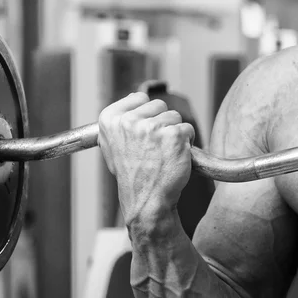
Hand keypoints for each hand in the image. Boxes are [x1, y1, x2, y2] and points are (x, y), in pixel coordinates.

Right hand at [98, 93, 194, 224]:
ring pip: (174, 117)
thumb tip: (133, 96)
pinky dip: (186, 144)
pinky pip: (187, 129)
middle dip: (161, 124)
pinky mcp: (174, 135)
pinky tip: (174, 158)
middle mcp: (129, 121)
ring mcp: (152, 128)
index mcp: (110, 120)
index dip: (146, 115)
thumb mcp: (112, 146)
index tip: (143, 135)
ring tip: (164, 154)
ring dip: (174, 134)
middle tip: (155, 148)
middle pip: (159, 105)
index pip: (138, 97)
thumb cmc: (132, 176)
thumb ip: (121, 119)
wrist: (147, 201)